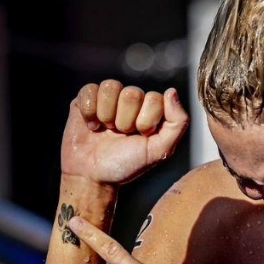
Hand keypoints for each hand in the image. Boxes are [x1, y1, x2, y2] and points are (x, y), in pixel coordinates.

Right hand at [61, 80, 188, 184]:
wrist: (93, 176)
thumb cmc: (127, 164)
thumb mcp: (159, 150)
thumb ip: (178, 122)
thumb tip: (172, 91)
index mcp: (152, 110)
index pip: (155, 98)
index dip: (146, 121)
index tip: (140, 136)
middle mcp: (132, 101)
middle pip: (132, 93)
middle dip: (125, 121)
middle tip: (121, 135)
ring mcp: (108, 99)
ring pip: (111, 87)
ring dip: (107, 115)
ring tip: (106, 130)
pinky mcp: (85, 99)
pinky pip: (89, 90)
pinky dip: (89, 112)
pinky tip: (92, 126)